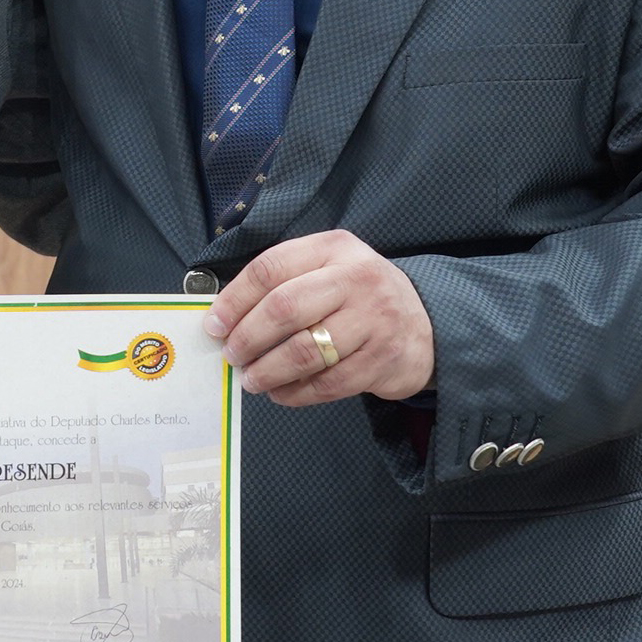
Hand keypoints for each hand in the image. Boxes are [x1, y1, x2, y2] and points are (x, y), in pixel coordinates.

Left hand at [203, 231, 435, 405]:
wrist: (427, 324)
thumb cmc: (359, 297)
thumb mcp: (328, 269)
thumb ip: (283, 283)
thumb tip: (224, 318)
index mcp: (333, 248)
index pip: (271, 268)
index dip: (235, 299)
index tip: (214, 325)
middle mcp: (356, 278)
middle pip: (284, 308)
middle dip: (248, 337)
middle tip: (231, 355)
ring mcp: (374, 319)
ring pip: (305, 351)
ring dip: (268, 371)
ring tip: (252, 380)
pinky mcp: (383, 359)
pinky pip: (328, 383)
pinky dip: (296, 393)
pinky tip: (281, 393)